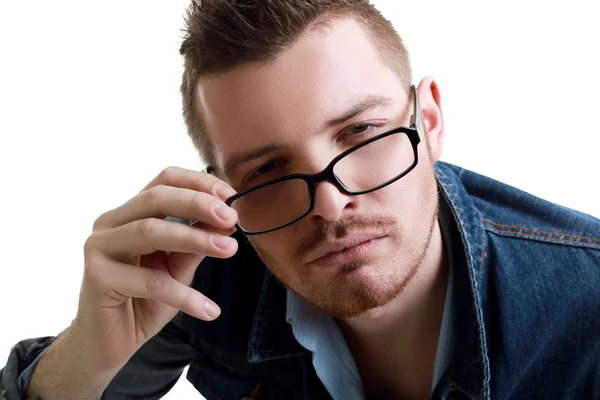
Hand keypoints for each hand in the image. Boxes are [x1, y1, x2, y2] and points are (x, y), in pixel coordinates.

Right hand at [73, 166, 237, 372]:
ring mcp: (99, 247)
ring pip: (150, 232)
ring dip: (195, 239)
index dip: (199, 183)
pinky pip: (149, 282)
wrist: (110, 342)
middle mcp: (110, 222)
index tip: (232, 197)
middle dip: (198, 204)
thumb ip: (197, 243)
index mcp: (130, 212)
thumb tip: (228, 221)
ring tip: (230, 250)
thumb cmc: (145, 299)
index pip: (164, 180)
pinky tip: (209, 310)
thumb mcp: (178, 267)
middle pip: (156, 198)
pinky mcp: (97, 278)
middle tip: (232, 218)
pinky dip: (184, 296)